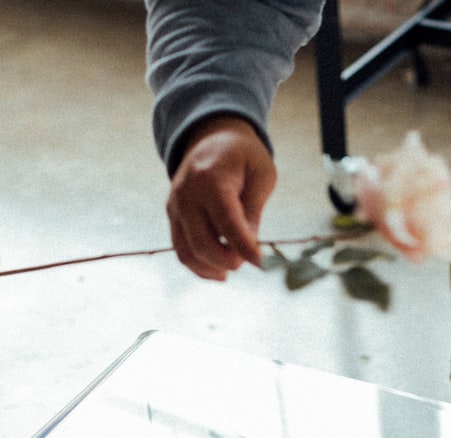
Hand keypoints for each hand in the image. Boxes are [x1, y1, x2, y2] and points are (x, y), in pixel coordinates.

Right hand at [166, 116, 276, 279]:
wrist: (211, 138)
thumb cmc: (243, 156)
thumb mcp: (261, 174)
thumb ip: (254, 209)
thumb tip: (250, 246)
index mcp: (210, 179)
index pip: (227, 223)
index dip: (245, 248)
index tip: (262, 263)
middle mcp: (187, 195)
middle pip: (203, 243)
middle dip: (229, 261)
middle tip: (250, 259)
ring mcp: (175, 207)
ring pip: (188, 253)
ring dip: (213, 269)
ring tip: (234, 267)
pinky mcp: (173, 217)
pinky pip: (181, 250)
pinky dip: (200, 266)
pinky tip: (219, 271)